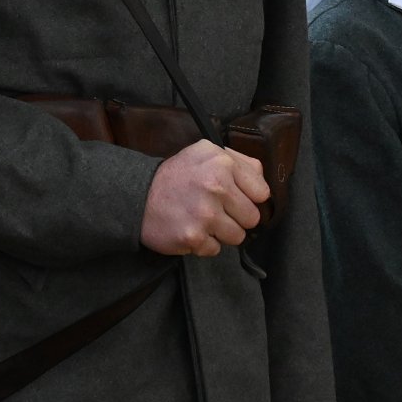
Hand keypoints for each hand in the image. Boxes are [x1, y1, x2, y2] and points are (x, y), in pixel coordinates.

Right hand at [139, 139, 269, 256]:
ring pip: (238, 237)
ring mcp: (205, 214)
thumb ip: (239, 161)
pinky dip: (205, 243)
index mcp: (222, 162)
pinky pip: (216, 249)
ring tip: (203, 219)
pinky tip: (192, 228)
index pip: (262, 193)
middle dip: (236, 216)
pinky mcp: (194, 237)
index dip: (249, 197)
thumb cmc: (177, 175)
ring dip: (222, 232)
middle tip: (216, 209)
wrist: (138, 195)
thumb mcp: (205, 152)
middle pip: (252, 218)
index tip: (233, 196)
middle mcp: (216, 186)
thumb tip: (263, 180)